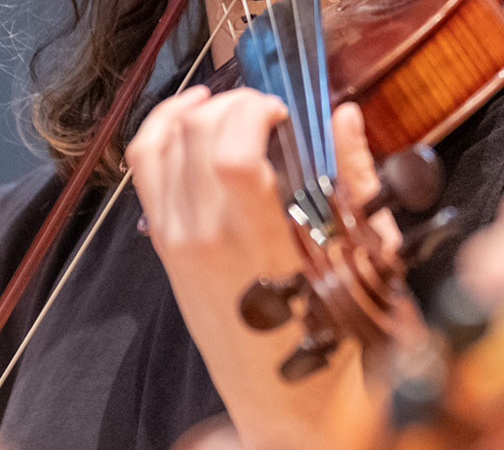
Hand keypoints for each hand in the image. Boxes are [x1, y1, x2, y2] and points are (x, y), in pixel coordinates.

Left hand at [128, 88, 385, 449]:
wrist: (284, 400)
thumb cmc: (327, 335)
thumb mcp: (360, 257)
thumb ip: (351, 177)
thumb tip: (343, 114)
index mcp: (259, 244)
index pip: (232, 155)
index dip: (255, 113)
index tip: (284, 113)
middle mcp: (205, 237)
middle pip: (196, 133)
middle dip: (235, 102)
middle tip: (267, 112)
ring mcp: (175, 238)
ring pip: (163, 139)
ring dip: (198, 108)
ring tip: (232, 107)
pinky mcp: (162, 241)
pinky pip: (143, 166)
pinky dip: (161, 127)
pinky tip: (191, 117)